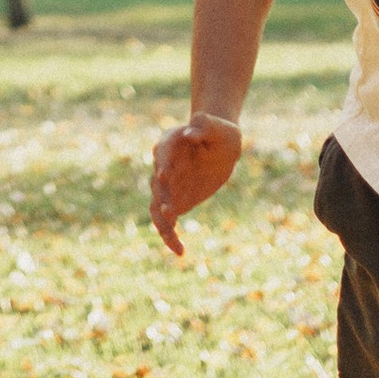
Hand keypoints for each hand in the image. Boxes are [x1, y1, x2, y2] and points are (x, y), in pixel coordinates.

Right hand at [148, 113, 244, 258]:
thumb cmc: (221, 133)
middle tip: (170, 210)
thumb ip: (205, 125)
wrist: (221, 147)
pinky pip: (167, 221)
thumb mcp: (219, 127)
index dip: (163, 163)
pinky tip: (180, 252)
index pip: (163, 151)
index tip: (165, 174)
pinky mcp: (175, 202)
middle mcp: (164, 165)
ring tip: (172, 235)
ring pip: (156, 206)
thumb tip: (191, 133)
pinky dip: (170, 236)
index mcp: (171, 142)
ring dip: (162, 220)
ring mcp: (168, 186)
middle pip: (157, 182)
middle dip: (162, 197)